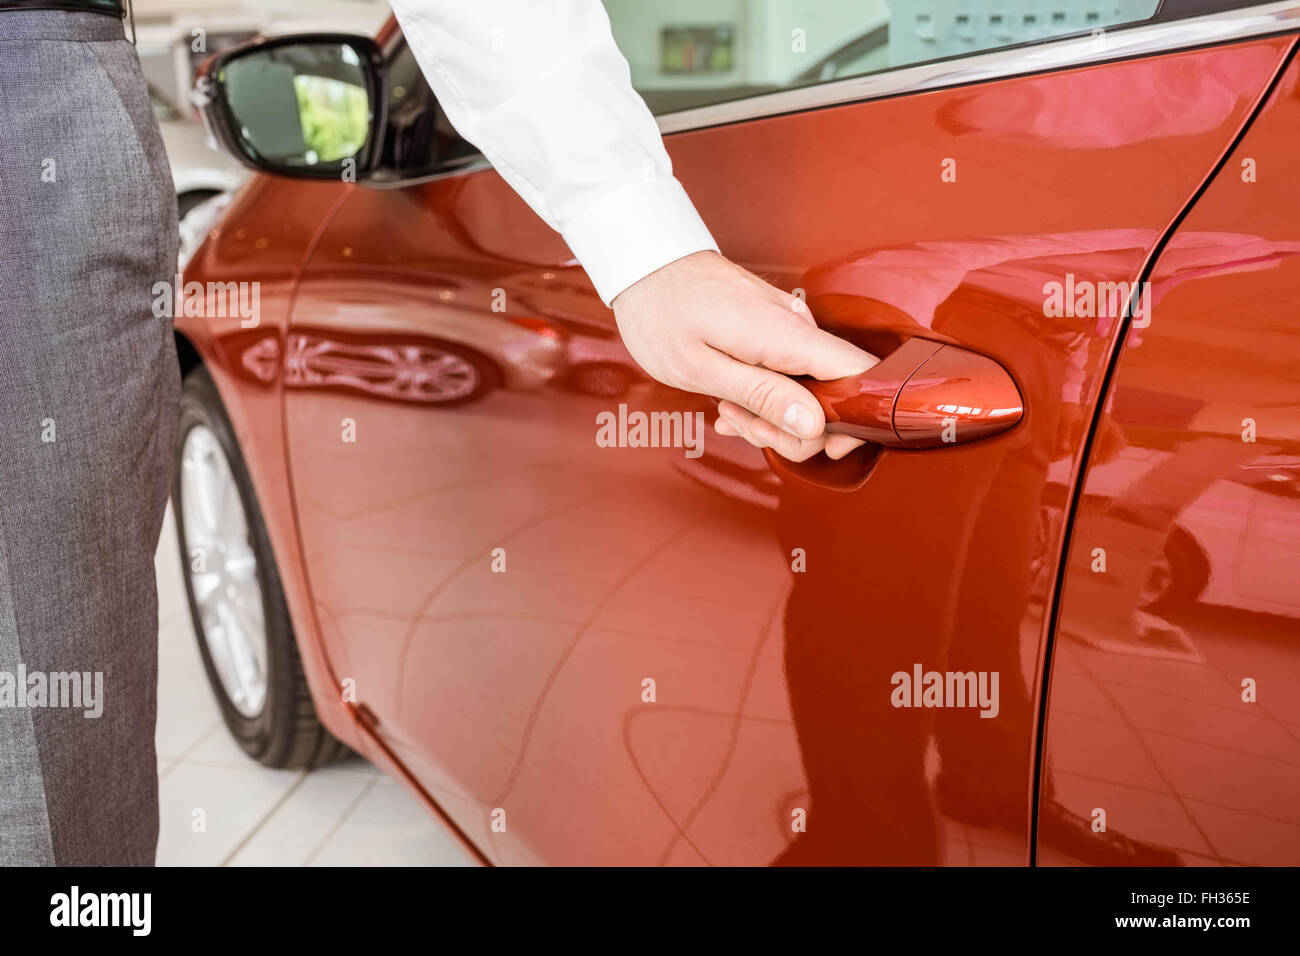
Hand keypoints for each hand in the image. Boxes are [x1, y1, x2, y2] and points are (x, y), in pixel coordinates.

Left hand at [610, 251, 877, 460]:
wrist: (644, 263)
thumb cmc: (662, 313)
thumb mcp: (701, 368)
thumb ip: (763, 395)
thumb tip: (815, 424)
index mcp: (786, 335)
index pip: (860, 373)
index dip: (855, 418)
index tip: (821, 443)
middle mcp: (797, 326)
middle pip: (834, 393)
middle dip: (794, 428)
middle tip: (742, 424)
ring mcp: (788, 325)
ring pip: (808, 387)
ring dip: (772, 414)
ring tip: (726, 408)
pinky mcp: (775, 328)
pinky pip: (789, 371)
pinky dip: (765, 394)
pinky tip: (731, 399)